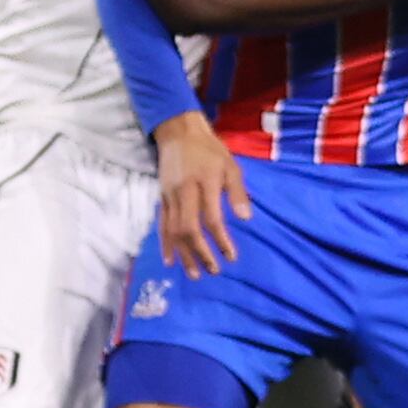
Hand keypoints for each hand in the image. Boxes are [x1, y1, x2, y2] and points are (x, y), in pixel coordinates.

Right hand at [155, 113, 249, 275]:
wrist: (179, 134)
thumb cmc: (211, 151)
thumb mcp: (231, 166)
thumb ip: (238, 192)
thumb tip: (246, 219)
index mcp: (205, 184)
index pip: (211, 219)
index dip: (221, 240)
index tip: (231, 256)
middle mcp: (184, 192)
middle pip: (188, 229)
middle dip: (200, 253)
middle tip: (213, 271)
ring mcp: (169, 197)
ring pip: (173, 231)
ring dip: (183, 254)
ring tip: (194, 273)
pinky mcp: (161, 199)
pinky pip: (162, 225)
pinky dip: (166, 244)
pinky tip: (170, 260)